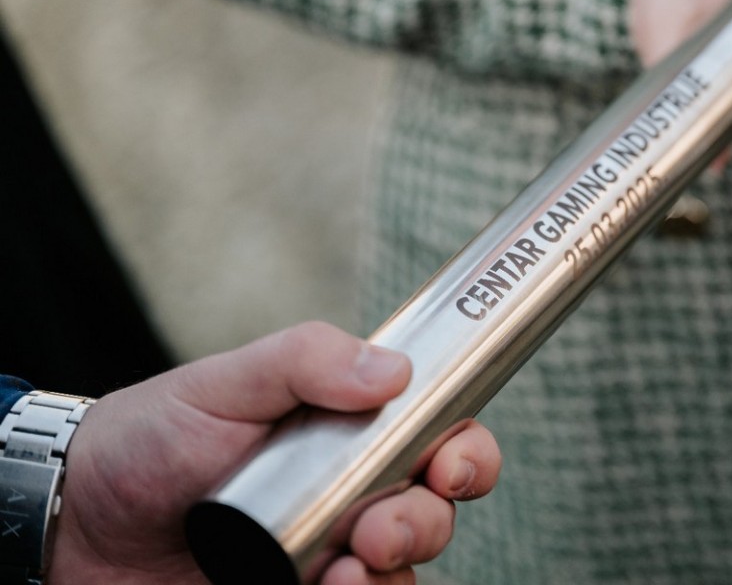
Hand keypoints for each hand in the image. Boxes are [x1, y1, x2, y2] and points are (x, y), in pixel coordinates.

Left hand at [48, 322, 500, 584]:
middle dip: (426, 521)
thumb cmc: (151, 437)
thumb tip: (392, 370)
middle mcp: (349, 492)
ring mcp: (325, 551)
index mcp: (348, 431)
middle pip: (433, 511)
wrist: (75, 524)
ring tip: (346, 563)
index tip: (451, 465)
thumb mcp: (225, 381)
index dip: (465, 453)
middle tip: (381, 526)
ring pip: (404, 569)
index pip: (438, 437)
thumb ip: (306, 359)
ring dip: (393, 567)